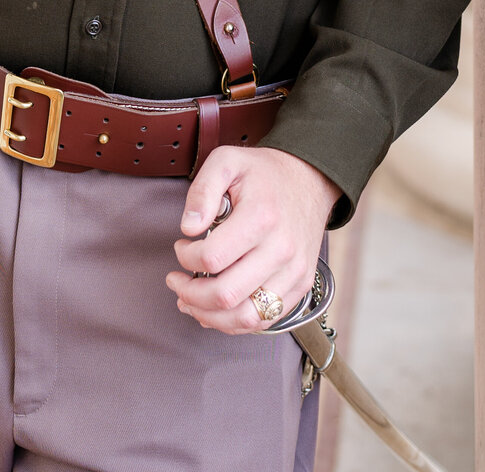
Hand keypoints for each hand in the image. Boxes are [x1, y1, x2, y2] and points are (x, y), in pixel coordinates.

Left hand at [166, 147, 338, 334]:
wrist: (308, 180)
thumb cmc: (264, 173)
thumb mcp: (227, 161)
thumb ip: (202, 190)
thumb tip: (188, 227)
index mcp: (261, 217)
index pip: (212, 257)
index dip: (186, 258)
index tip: (181, 247)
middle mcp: (281, 249)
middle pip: (226, 294)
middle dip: (190, 293)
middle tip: (176, 281)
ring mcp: (294, 272)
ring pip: (245, 317)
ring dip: (209, 316)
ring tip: (189, 302)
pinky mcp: (300, 286)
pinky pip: (264, 321)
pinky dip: (234, 323)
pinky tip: (216, 310)